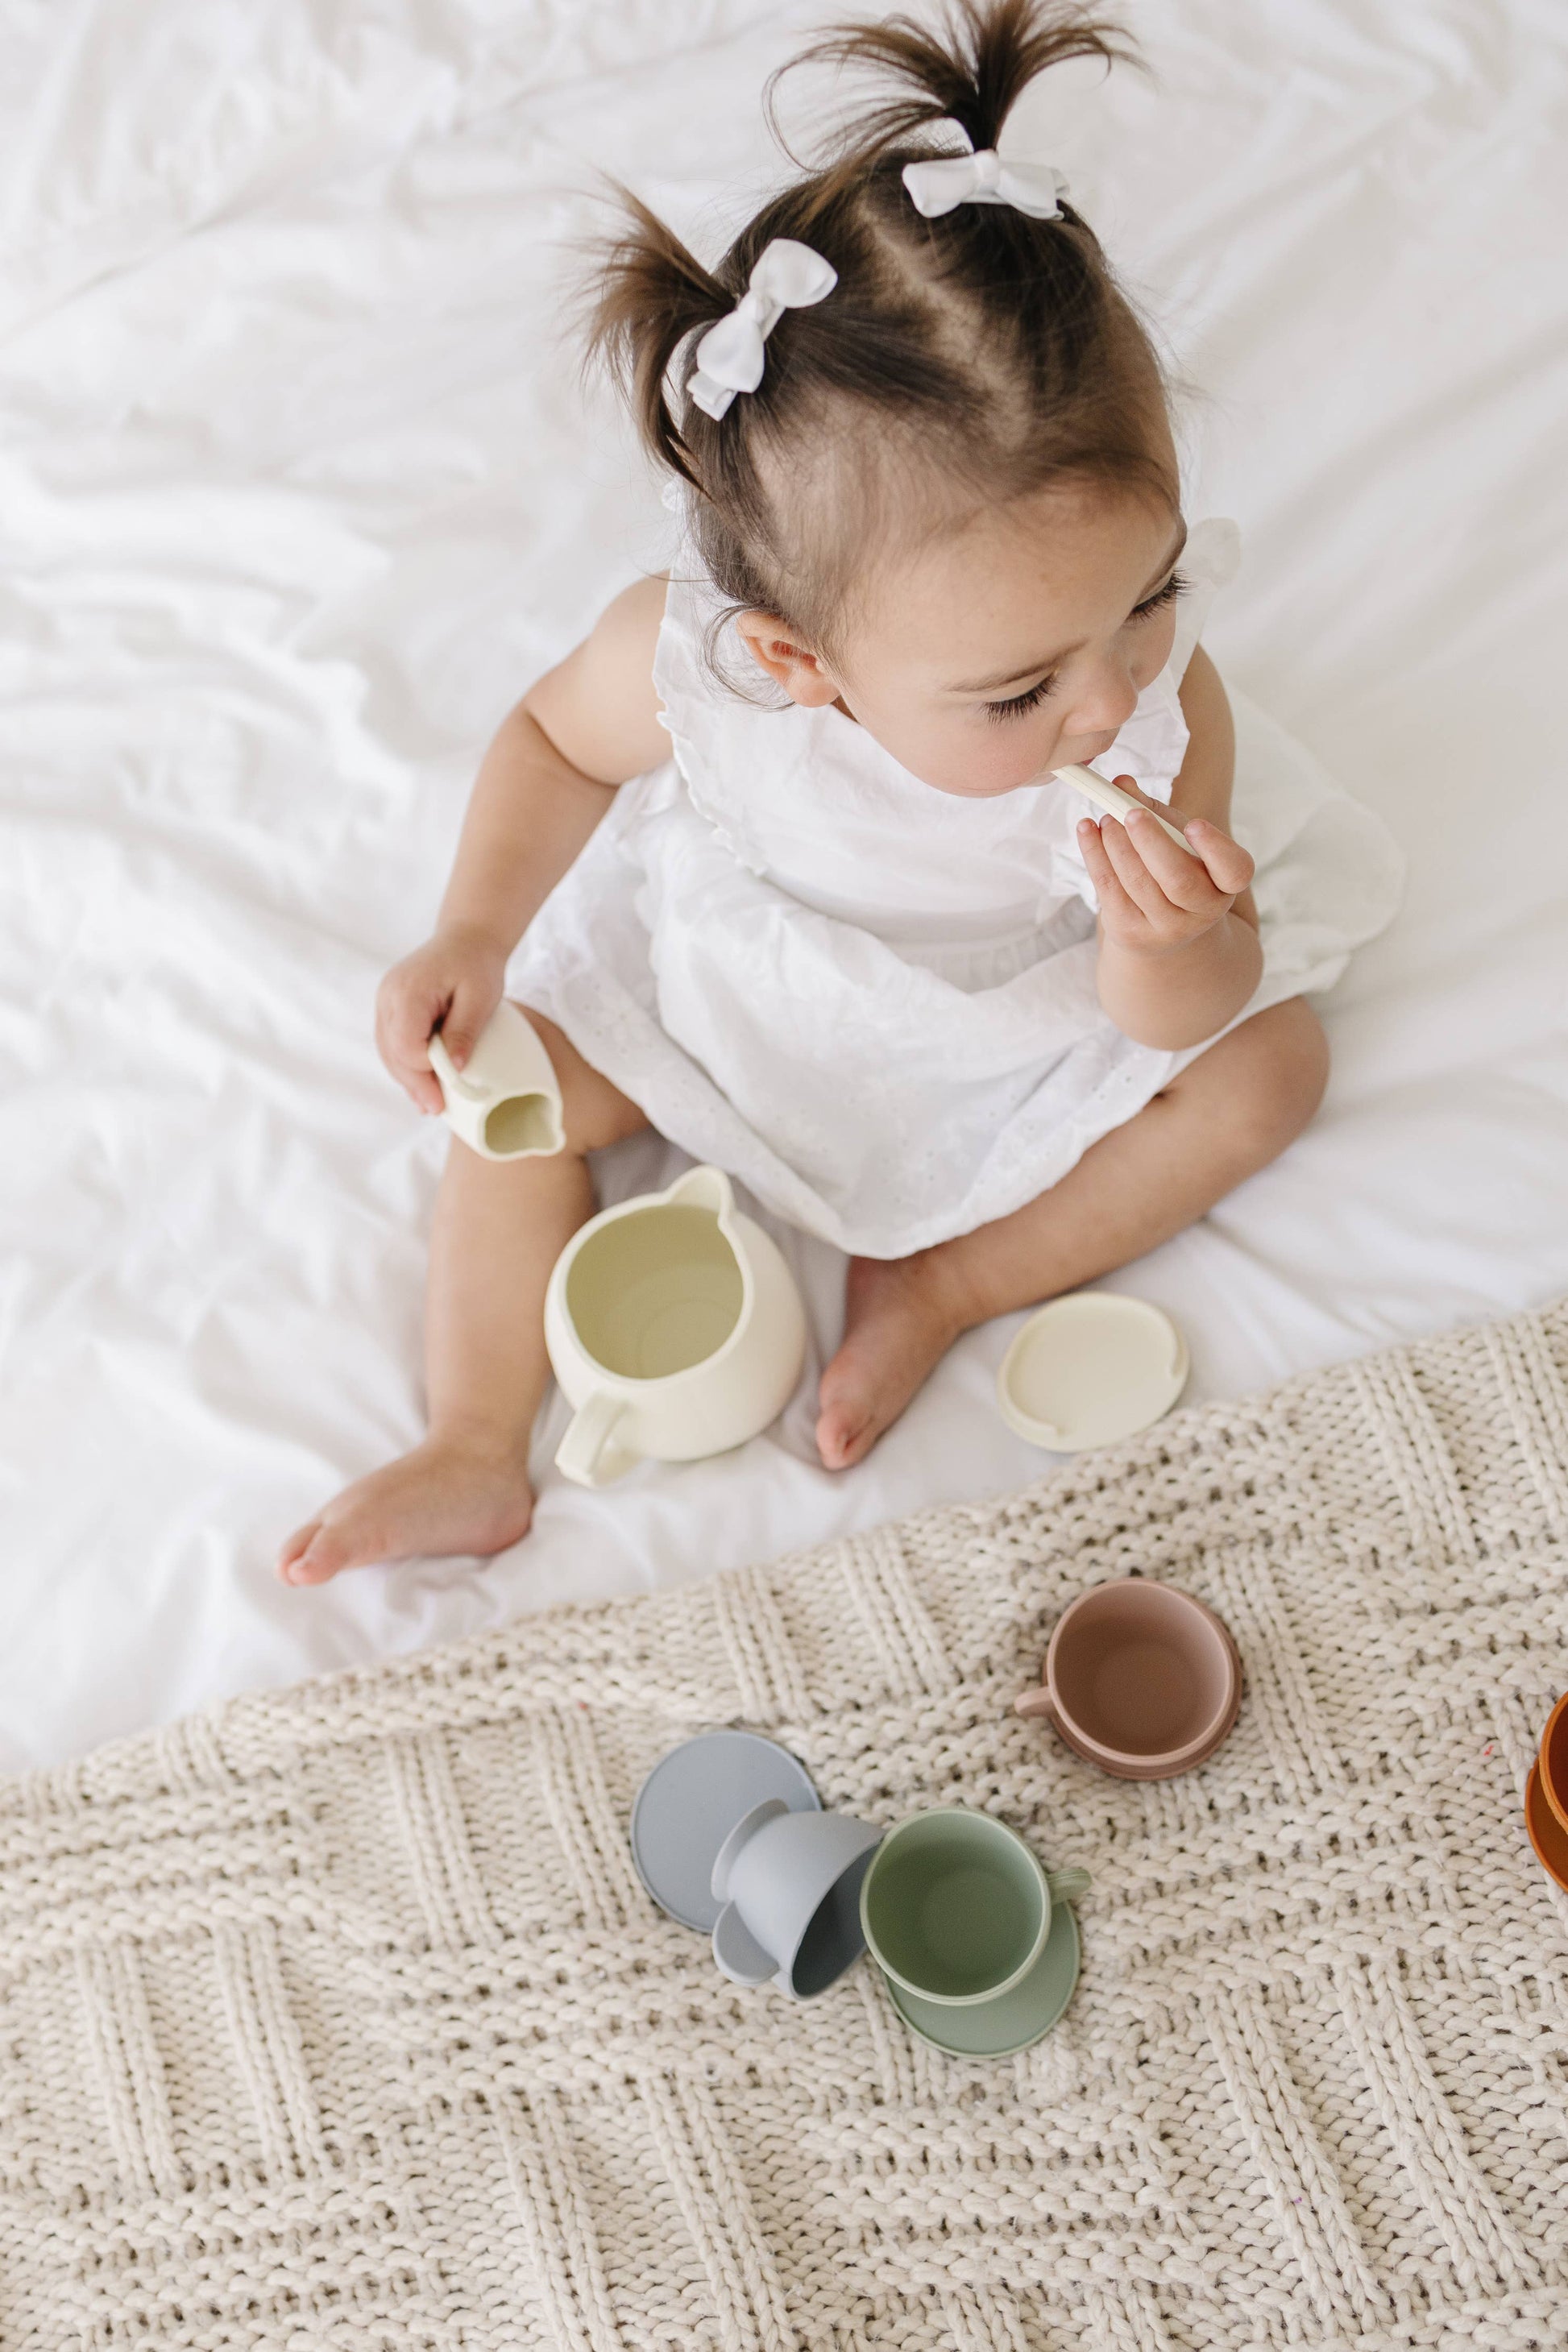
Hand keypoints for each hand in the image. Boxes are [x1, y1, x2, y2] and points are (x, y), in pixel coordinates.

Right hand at [375, 926, 507, 1112]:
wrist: (466, 937)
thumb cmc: (477, 964)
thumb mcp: (480, 997)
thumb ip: (464, 1031)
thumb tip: (455, 1070)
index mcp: (408, 992)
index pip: (407, 1046)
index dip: (425, 1073)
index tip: (446, 1093)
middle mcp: (388, 997)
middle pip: (393, 1053)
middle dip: (415, 1083)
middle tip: (436, 1110)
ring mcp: (385, 1001)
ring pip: (388, 1051)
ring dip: (408, 1078)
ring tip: (430, 1104)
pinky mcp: (390, 1007)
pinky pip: (392, 1042)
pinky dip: (406, 1064)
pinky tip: (422, 1084)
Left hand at [1077, 775, 1253, 954]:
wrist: (1156, 925)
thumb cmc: (1173, 868)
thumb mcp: (1175, 839)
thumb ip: (1153, 809)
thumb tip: (1121, 784)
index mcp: (1225, 884)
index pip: (1235, 870)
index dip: (1215, 848)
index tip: (1194, 824)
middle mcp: (1202, 911)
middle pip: (1179, 880)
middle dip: (1152, 842)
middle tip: (1131, 813)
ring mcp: (1167, 927)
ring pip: (1139, 884)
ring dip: (1117, 845)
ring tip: (1106, 818)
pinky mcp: (1131, 931)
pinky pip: (1109, 890)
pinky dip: (1094, 855)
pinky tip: (1086, 830)